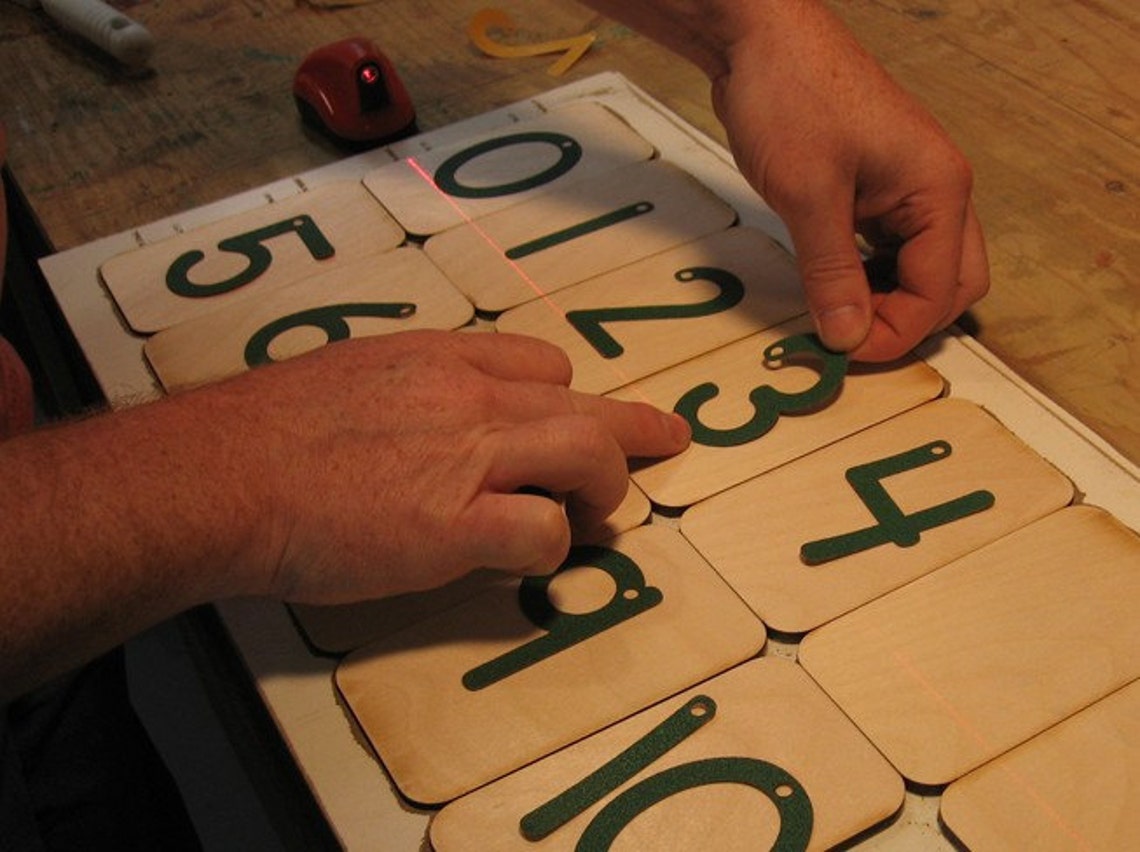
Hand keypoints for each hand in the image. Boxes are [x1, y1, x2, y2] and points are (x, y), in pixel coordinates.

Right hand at [225, 331, 690, 602]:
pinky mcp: (457, 523)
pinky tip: (536, 557)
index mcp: (438, 356)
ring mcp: (469, 456)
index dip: (567, 393)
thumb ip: (406, 393)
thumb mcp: (347, 378)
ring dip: (605, 486)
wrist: (222, 474)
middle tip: (664, 439)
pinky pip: (543, 528)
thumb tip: (429, 429)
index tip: (576, 413)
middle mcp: (468, 396)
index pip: (540, 360)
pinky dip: (552, 545)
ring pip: (587, 452)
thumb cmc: (265, 432)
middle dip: (631, 428)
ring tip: (599, 514)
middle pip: (582, 404)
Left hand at [710, 2, 988, 360]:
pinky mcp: (876, 184)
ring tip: (833, 311)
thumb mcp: (808, 195)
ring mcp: (908, 186)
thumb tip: (847, 338)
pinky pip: (889, 245)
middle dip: (906, 320)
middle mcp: (938, 189)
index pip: (940, 292)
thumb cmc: (792, 98)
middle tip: (846, 337)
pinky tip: (831, 281)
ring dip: (887, 299)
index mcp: (940, 190)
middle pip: (950, 284)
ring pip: (921, 266)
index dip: (895, 333)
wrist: (760, 36)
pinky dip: (868, 273)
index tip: (842, 352)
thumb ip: (832, 272)